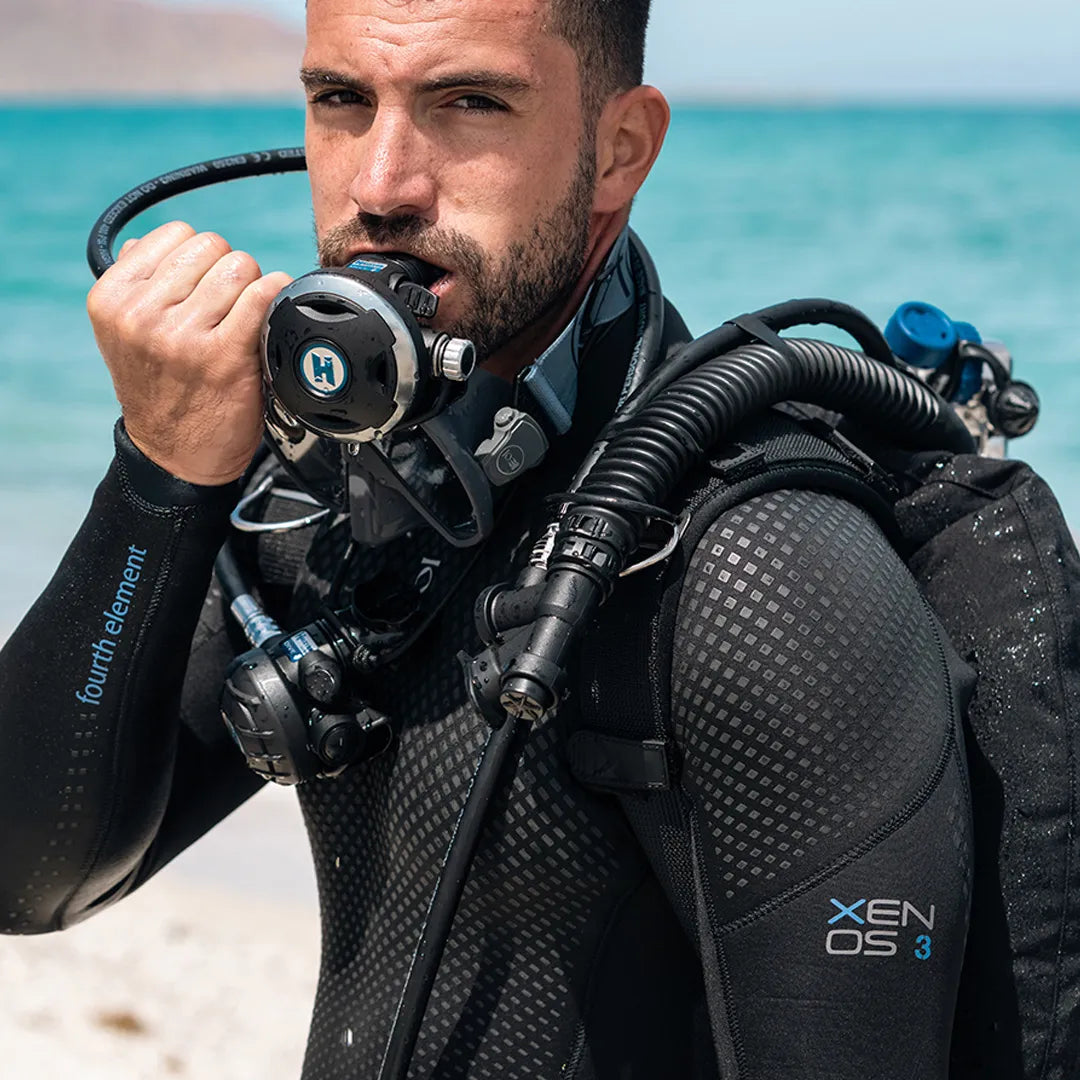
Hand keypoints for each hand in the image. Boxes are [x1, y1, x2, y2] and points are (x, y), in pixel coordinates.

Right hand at [87, 220, 292, 485]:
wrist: (175, 454)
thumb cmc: (160, 388)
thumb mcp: (125, 333)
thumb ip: (136, 283)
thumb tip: (152, 240)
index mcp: (113, 300)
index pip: (175, 234)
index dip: (199, 257)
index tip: (202, 284)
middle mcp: (143, 315)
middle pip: (212, 246)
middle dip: (227, 269)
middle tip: (228, 303)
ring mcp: (184, 336)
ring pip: (239, 267)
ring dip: (252, 286)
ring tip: (243, 315)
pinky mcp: (225, 356)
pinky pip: (262, 295)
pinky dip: (275, 294)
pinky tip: (272, 311)